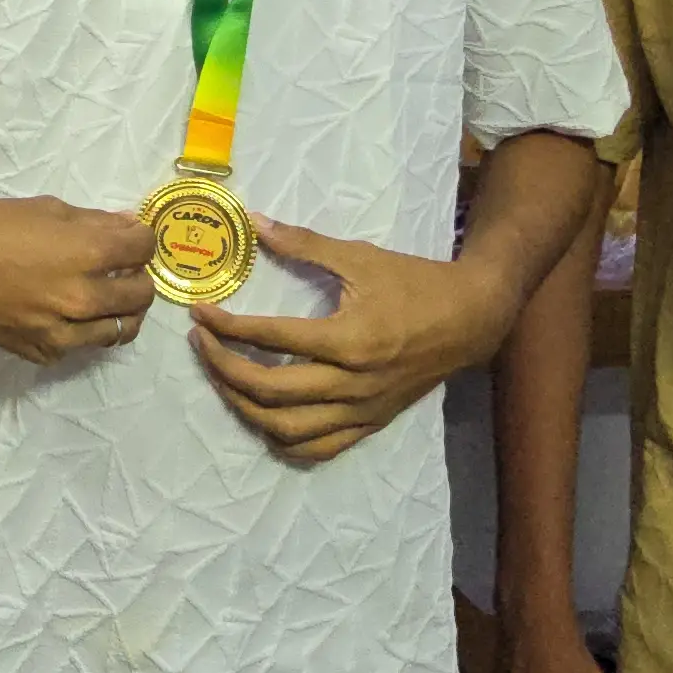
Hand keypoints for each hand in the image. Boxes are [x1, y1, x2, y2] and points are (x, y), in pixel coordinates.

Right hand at [0, 196, 156, 364]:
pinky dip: (83, 329)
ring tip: (104, 294)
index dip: (141, 239)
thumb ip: (94, 222)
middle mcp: (81, 298)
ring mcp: (62, 333)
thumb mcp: (46, 209)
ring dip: (119, 309)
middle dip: (137, 276)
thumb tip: (127, 226)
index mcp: (86, 254)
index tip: (130, 238)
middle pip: (142, 295)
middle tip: (121, 267)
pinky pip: (81, 346)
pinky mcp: (41, 352)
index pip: (145, 249)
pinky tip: (66, 312)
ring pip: (119, 329)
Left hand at [186, 217, 522, 462]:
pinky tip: (262, 416)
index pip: (271, 338)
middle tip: (202, 344)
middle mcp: (351, 383)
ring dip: (243, 407)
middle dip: (223, 368)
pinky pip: (316, 448)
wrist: (471, 319)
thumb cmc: (415, 283)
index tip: (201, 313)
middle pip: (269, 390)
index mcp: (349, 339)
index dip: (228, 327)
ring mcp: (360, 410)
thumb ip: (304, 243)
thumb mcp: (360, 257)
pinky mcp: (369, 424)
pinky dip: (281, 438)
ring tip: (223, 379)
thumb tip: (254, 223)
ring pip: (286, 428)